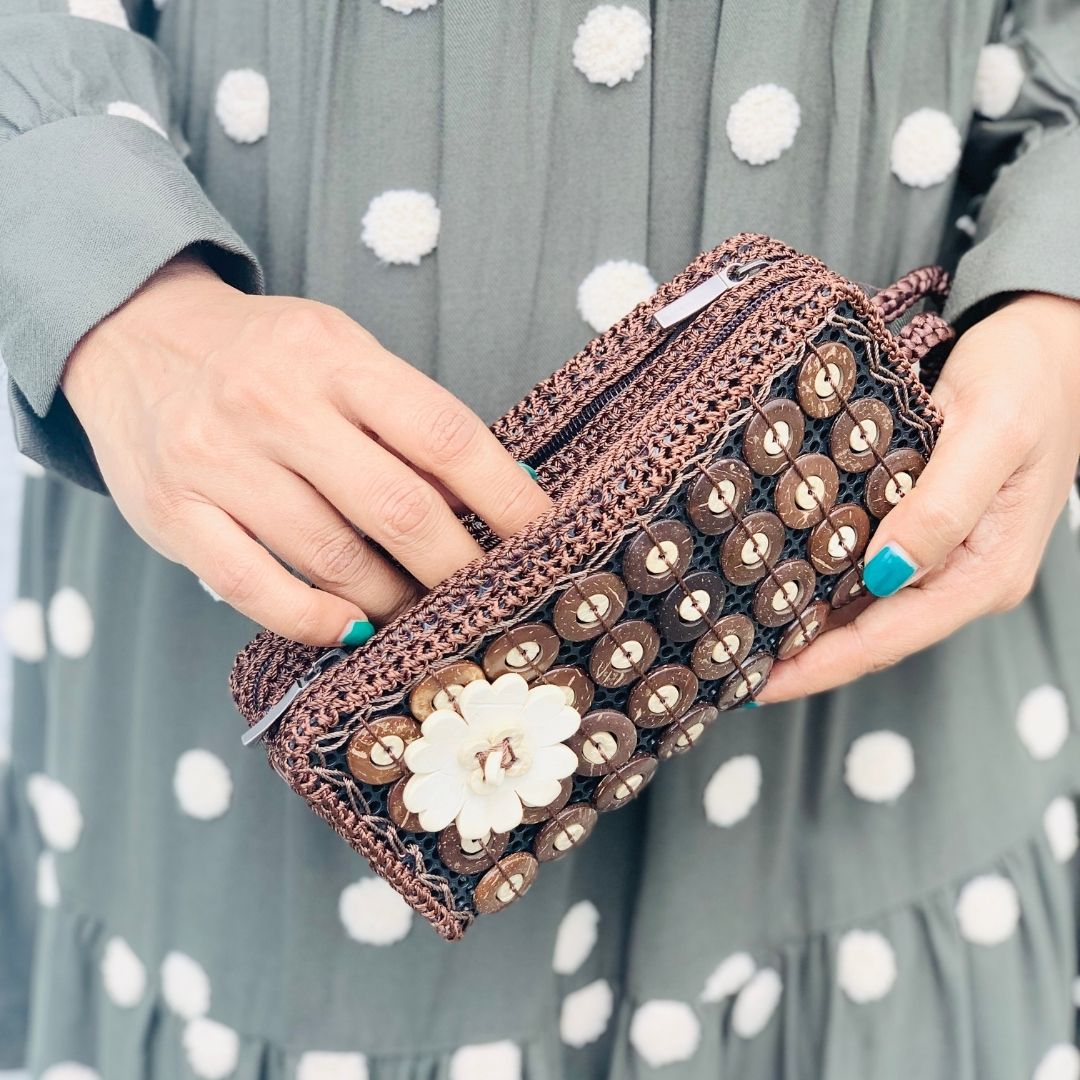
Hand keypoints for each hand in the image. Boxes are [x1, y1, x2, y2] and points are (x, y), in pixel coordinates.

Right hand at [62, 254, 550, 644]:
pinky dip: (316, 620)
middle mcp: (274, 403)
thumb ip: (406, 417)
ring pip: (335, 558)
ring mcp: (217, 460)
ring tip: (423, 612)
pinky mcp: (173, 513)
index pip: (443, 433)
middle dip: (460, 567)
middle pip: (399, 507)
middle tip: (490, 596)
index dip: (506, 495)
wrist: (132, 337)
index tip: (546, 537)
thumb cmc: (261, 356)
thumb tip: (501, 492)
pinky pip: (257, 589)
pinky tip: (353, 627)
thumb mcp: (339, 352)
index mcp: (332, 356)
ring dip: (396, 600)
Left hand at [760, 292, 1079, 702]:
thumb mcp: (988, 433)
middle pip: (872, 637)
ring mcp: (949, 558)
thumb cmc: (1026, 379)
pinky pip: (870, 576)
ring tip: (740, 637)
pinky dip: (823, 588)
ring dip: (807, 629)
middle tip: (726, 664)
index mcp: (985, 571)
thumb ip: (940, 507)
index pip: (887, 639)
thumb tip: (883, 572)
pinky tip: (780, 586)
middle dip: (802, 659)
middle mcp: (965, 577)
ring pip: (868, 612)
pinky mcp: (931, 533)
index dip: (819, 666)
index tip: (757, 683)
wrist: (1053, 345)